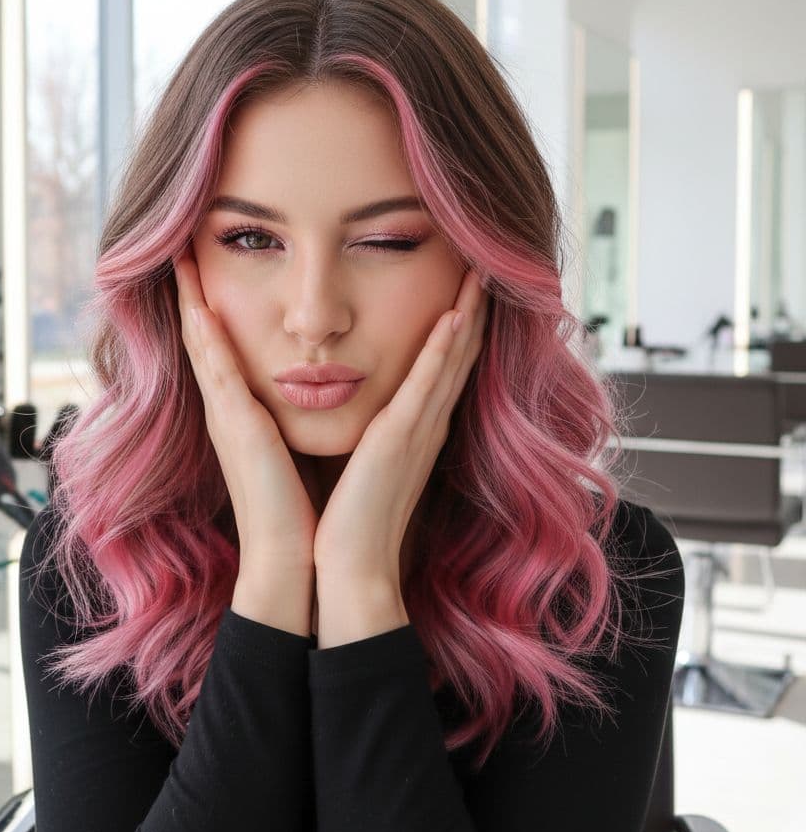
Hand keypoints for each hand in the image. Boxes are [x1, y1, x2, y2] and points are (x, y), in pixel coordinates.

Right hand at [173, 246, 318, 572]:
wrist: (292, 555)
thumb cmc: (298, 505)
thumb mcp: (290, 447)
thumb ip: (286, 417)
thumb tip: (306, 390)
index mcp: (241, 411)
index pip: (218, 345)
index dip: (205, 304)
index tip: (199, 263)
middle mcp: (226, 408)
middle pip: (201, 335)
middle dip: (188, 289)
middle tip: (174, 242)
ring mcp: (224, 416)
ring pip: (201, 342)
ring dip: (189, 297)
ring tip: (177, 252)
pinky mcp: (234, 427)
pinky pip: (216, 370)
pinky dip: (204, 334)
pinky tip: (197, 301)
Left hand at [312, 267, 488, 587]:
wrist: (346, 565)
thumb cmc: (347, 517)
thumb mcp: (361, 462)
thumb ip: (368, 433)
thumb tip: (360, 411)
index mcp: (414, 429)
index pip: (442, 366)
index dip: (458, 327)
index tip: (463, 288)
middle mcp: (425, 425)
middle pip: (458, 355)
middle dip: (472, 310)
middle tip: (487, 266)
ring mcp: (418, 430)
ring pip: (451, 359)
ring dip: (466, 315)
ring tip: (480, 275)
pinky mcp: (401, 440)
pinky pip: (428, 384)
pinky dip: (443, 350)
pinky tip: (455, 317)